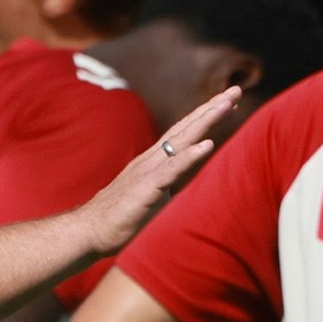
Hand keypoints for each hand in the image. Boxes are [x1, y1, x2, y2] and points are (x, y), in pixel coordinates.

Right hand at [79, 87, 240, 254]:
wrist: (87, 231)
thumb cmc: (116, 219)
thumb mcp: (148, 198)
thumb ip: (163, 187)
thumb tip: (179, 185)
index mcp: (153, 162)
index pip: (183, 134)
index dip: (205, 117)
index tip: (226, 103)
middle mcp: (151, 160)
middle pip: (186, 128)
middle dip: (212, 108)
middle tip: (235, 90)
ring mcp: (149, 171)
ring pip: (182, 140)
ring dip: (206, 121)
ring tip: (227, 104)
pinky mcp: (146, 188)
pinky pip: (172, 169)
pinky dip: (190, 156)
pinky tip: (207, 145)